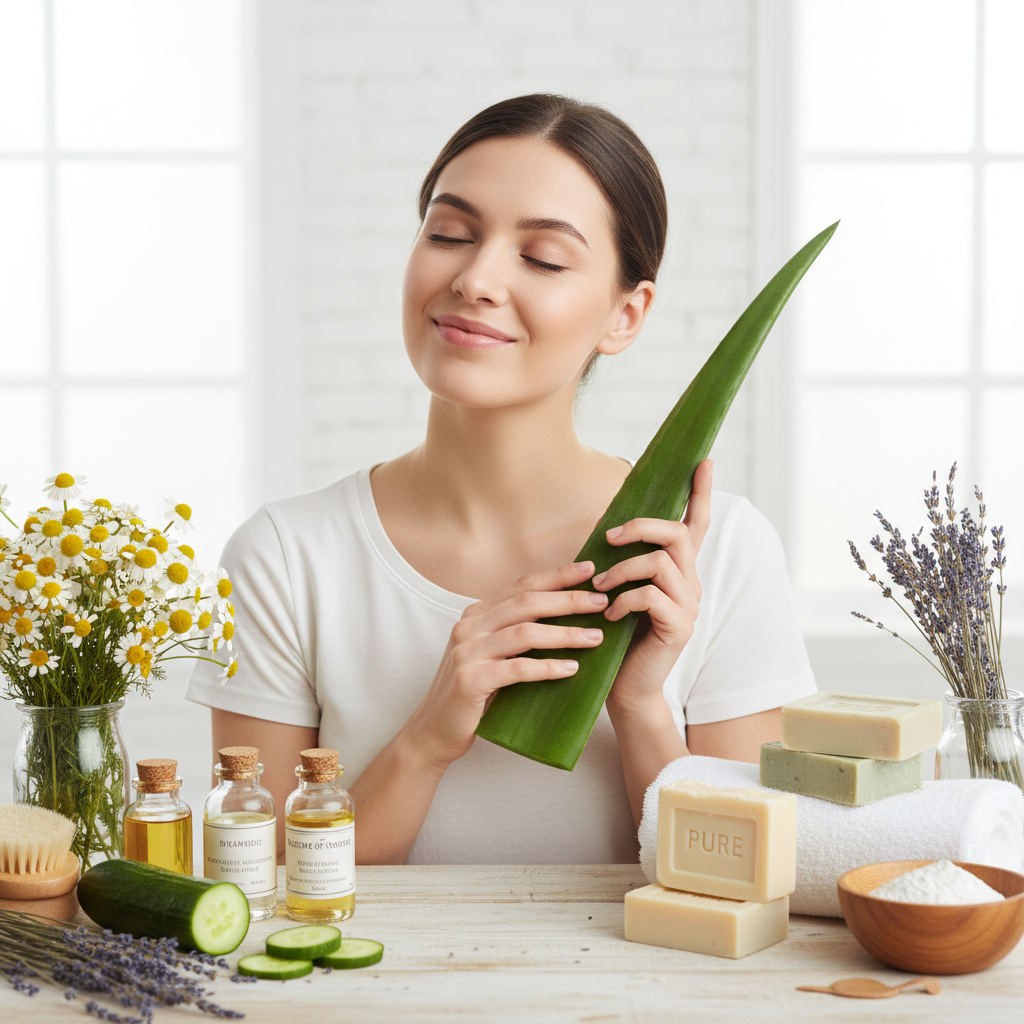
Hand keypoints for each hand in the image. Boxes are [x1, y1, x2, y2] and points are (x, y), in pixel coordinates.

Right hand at [403, 560, 609, 766]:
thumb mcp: (490, 654)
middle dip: (568, 599)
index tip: (590, 569)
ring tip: (596, 638)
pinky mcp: (470, 680)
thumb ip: (515, 632)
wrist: (435, 731)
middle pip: (526, 603)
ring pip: (525, 633)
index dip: (557, 575)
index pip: (521, 585)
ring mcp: (467, 652)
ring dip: (566, 634)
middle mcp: (469, 626)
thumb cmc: (472, 693)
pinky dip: (548, 667)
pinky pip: (518, 669)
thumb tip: (567, 615)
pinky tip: (572, 668)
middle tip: (602, 602)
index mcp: (476, 614)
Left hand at [597, 458, 712, 713]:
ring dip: (622, 570)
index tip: (704, 460)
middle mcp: (691, 584)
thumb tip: (609, 530)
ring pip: (661, 562)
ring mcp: (689, 606)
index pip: (696, 525)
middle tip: (609, 538)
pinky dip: (625, 600)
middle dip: (641, 527)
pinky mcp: (679, 627)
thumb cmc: (618, 638)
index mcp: (679, 571)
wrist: (625, 687)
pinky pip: (652, 596)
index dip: (700, 493)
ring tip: (598, 588)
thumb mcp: (621, 592)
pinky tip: (611, 615)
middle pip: (678, 535)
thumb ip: (625, 563)